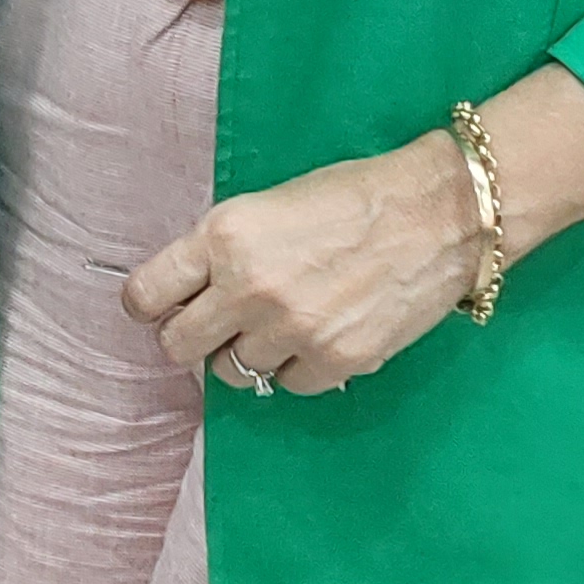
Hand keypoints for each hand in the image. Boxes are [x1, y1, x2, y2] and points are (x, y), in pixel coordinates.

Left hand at [124, 136, 482, 395]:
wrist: (436, 214)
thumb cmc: (350, 198)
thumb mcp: (265, 206)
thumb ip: (222, 251)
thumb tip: (188, 295)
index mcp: (224, 237)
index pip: (146, 294)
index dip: (147, 306)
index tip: (158, 309)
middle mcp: (248, 288)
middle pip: (178, 346)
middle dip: (188, 338)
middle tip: (211, 326)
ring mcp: (291, 330)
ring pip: (232, 372)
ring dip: (245, 353)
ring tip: (275, 325)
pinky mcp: (334, 361)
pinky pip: (287, 385)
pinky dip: (294, 368)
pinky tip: (314, 337)